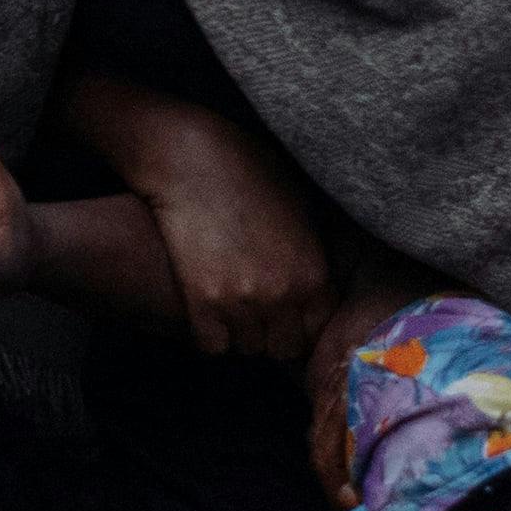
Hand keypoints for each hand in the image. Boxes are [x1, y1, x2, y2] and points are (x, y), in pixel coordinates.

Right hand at [71, 76, 330, 360]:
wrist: (192, 160)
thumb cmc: (249, 173)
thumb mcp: (300, 209)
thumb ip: (312, 254)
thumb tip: (318, 283)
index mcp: (313, 274)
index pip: (317, 331)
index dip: (300, 324)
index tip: (285, 315)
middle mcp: (283, 295)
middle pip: (283, 349)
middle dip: (272, 334)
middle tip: (256, 314)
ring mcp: (242, 302)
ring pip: (247, 349)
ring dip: (239, 334)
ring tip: (229, 307)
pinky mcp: (202, 302)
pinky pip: (212, 347)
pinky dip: (209, 335)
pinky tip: (206, 310)